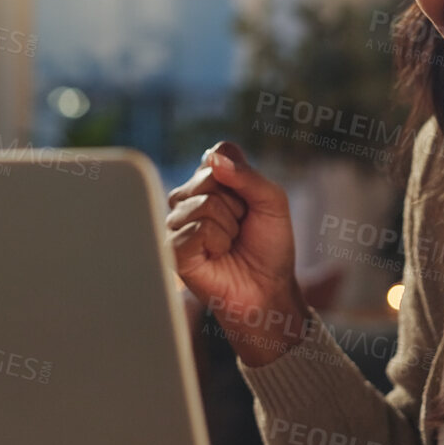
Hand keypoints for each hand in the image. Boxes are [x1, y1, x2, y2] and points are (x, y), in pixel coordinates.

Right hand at [165, 142, 309, 366]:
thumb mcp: (272, 201)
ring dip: (230, 227)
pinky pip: (197, 228)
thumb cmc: (269, 245)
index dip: (245, 182)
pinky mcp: (171, 248)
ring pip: (205, 203)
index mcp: (207, 182)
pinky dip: (218, 243)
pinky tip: (216, 256)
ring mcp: (176, 223)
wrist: (268, 288)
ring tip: (229, 244)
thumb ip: (247, 174)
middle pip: (210, 177)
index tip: (250, 206)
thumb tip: (212, 158)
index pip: (219, 156)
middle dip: (238, 205)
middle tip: (240, 229)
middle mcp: (187, 199)